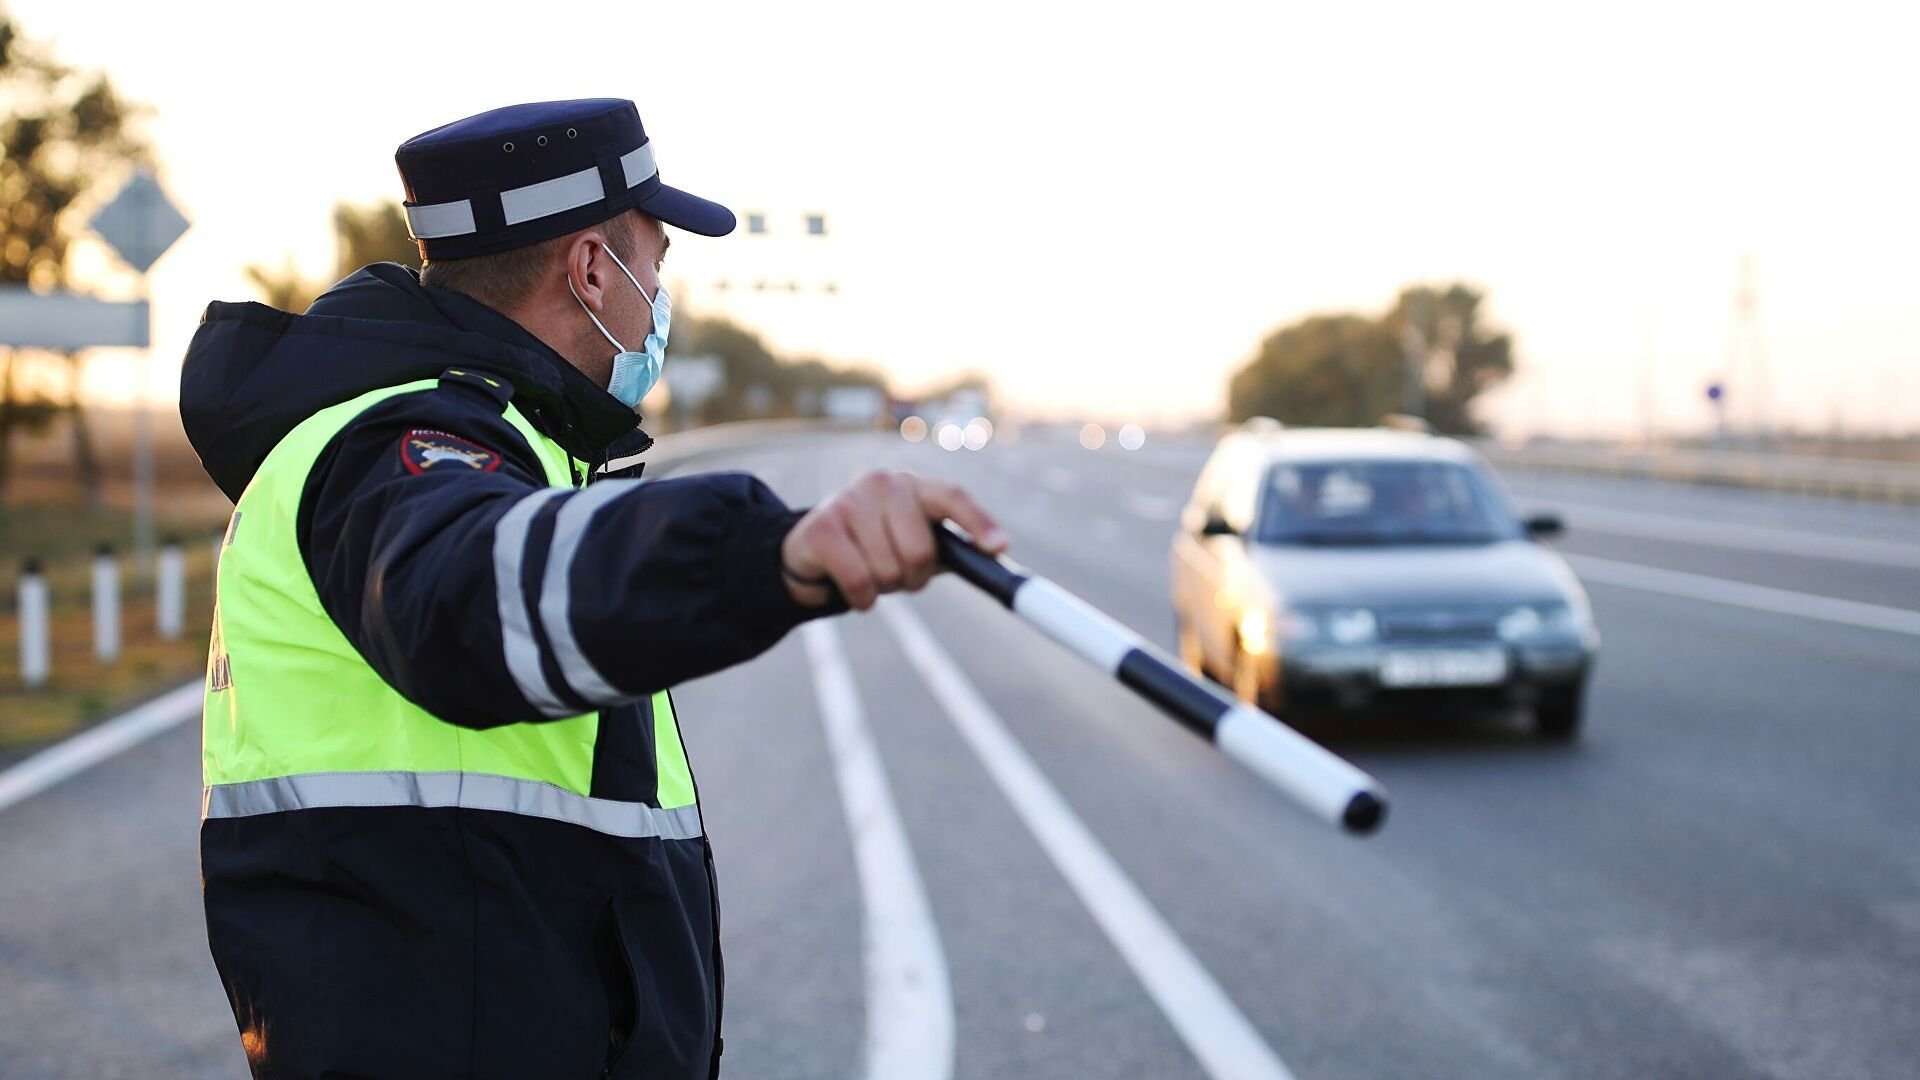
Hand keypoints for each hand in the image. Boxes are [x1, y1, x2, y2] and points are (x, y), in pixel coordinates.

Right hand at [781, 470, 1007, 609]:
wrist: (813, 551)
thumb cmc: (877, 546)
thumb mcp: (917, 542)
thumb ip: (954, 548)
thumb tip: (996, 558)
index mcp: (915, 485)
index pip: (952, 497)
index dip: (977, 522)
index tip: (999, 547)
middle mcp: (883, 483)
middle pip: (920, 551)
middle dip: (912, 577)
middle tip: (899, 575)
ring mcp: (849, 500)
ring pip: (887, 571)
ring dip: (883, 588)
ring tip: (870, 573)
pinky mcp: (821, 527)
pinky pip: (859, 581)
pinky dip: (862, 598)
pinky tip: (853, 588)